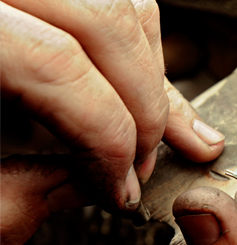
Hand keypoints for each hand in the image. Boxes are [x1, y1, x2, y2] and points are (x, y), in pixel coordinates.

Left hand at [0, 0, 224, 244]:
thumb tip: (99, 187)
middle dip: (144, 105)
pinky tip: (144, 87)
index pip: (60, 67)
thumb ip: (21, 190)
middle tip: (151, 163)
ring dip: (153, 73)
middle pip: (104, 24)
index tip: (123, 187)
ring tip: (171, 130)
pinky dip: (141, 47)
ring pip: (122, 4)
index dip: (109, 136)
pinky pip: (115, 2)